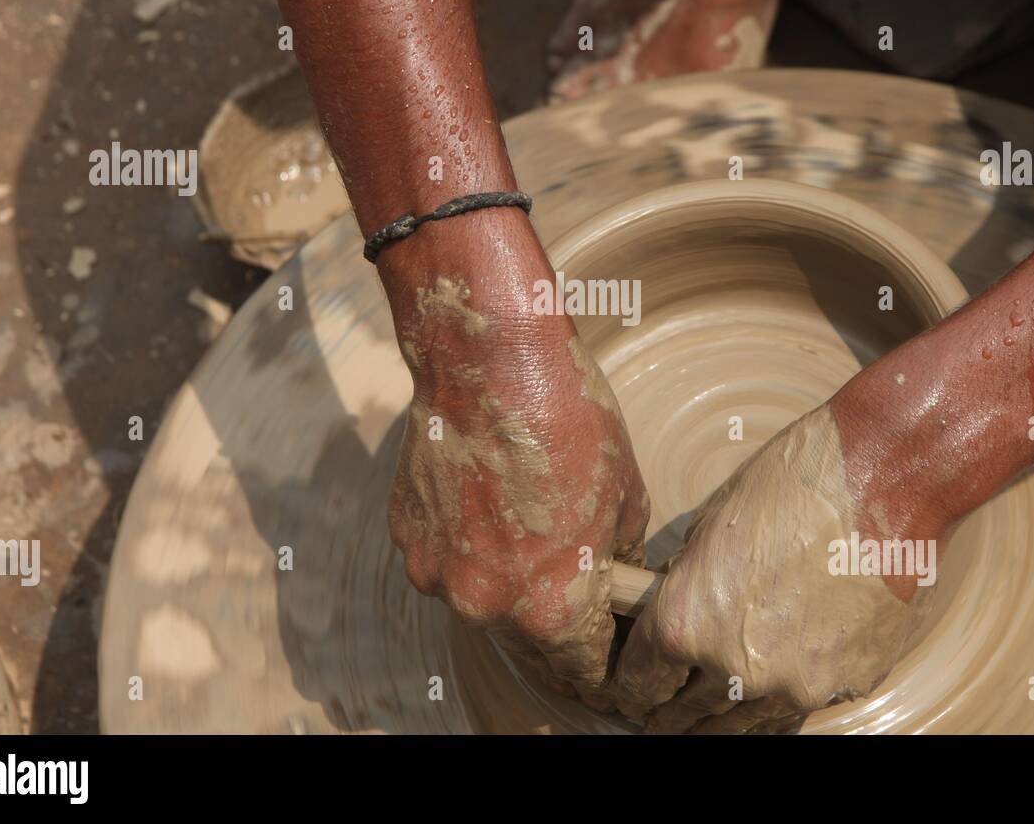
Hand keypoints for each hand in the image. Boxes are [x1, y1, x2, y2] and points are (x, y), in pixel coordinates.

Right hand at [383, 218, 649, 704]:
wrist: (491, 362)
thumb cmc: (570, 422)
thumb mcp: (627, 496)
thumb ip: (616, 557)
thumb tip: (615, 577)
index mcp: (551, 608)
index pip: (584, 672)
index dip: (604, 665)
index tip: (609, 656)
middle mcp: (487, 606)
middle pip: (529, 644)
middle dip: (554, 623)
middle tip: (569, 582)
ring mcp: (438, 574)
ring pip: (482, 600)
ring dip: (504, 582)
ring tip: (523, 526)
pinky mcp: (406, 538)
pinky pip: (445, 560)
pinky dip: (466, 545)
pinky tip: (485, 500)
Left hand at [612, 404, 935, 732]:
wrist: (879, 485)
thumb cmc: (791, 487)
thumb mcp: (711, 527)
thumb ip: (690, 583)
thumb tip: (680, 604)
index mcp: (686, 624)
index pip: (640, 679)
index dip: (630, 689)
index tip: (630, 697)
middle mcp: (734, 667)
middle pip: (686, 712)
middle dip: (670, 716)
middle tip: (661, 722)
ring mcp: (794, 684)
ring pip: (744, 723)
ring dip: (720, 726)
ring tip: (707, 729)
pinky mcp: (846, 684)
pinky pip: (801, 706)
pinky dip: (781, 703)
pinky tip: (769, 702)